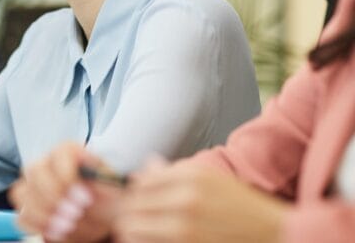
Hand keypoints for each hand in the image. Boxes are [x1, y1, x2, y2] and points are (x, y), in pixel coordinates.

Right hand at [10, 142, 121, 241]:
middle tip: (75, 214)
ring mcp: (32, 185)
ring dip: (43, 213)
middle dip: (53, 196)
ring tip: (67, 226)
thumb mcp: (113, 188)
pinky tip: (56, 231)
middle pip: (34, 171)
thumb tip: (92, 188)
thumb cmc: (106, 195)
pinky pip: (21, 215)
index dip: (68, 176)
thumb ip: (105, 185)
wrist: (99, 214)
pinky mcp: (27, 206)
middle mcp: (45, 163)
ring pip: (22, 193)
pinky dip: (36, 225)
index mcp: (68, 151)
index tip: (84, 197)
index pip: (58, 154)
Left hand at [116, 161, 287, 242]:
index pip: (140, 182)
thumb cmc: (242, 207)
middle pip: (132, 205)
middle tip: (133, 217)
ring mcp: (185, 229)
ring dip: (132, 230)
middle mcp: (187, 201)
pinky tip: (154, 240)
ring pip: (132, 229)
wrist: (274, 235)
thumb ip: (174, 173)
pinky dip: (144, 242)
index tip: (135, 199)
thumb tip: (145, 167)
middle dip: (129, 212)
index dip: (133, 192)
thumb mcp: (211, 180)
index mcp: (192, 177)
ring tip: (141, 231)